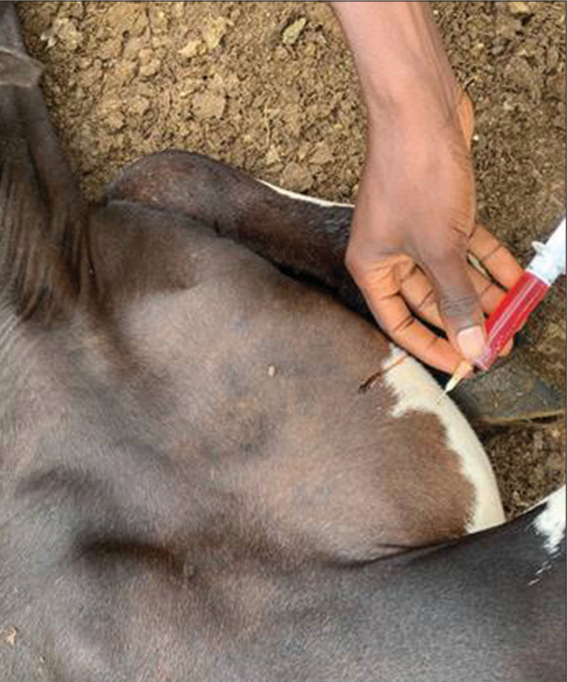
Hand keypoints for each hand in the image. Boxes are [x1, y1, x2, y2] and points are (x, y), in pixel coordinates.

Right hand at [347, 91, 522, 372]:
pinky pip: (466, 248)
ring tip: (515, 313)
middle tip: (498, 341)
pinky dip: (489, 262)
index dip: (432, 345)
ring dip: (482, 294)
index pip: (399, 322)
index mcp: (372, 267)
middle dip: (465, 320)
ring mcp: (416, 231)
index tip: (464, 363)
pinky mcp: (440, 211)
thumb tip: (472, 345)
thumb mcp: (440, 250)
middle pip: (429, 300)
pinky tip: (515, 279)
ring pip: (452, 274)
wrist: (420, 112)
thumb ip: (457, 301)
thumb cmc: (411, 174)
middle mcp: (390, 252)